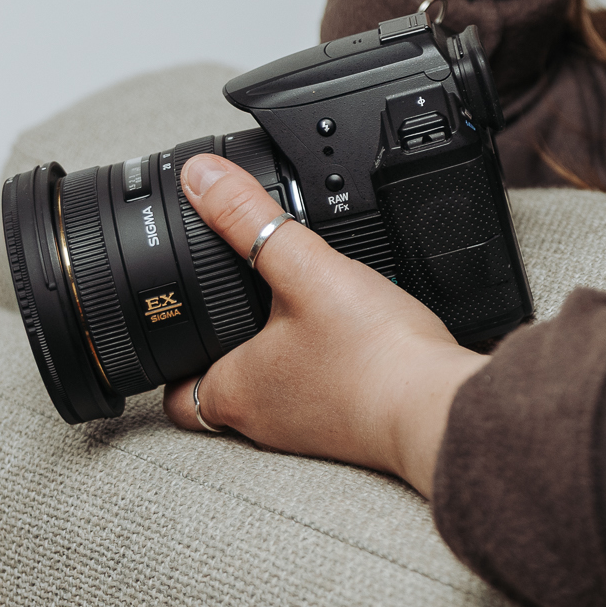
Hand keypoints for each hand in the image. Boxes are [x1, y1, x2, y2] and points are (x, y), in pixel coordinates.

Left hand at [162, 153, 486, 499]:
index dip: (165, 361)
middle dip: (221, 349)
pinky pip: (319, 393)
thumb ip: (252, 221)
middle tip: (228, 306)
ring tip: (287, 312)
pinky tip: (343, 335)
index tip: (174, 324)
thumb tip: (202, 178)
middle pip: (219, 392)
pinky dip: (320, 364)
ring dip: (273, 357)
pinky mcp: (349, 423)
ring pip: (271, 393)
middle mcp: (265, 419)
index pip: (172, 394)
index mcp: (235, 390)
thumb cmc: (373, 356)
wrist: (439, 406)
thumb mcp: (306, 270)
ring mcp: (308, 428)